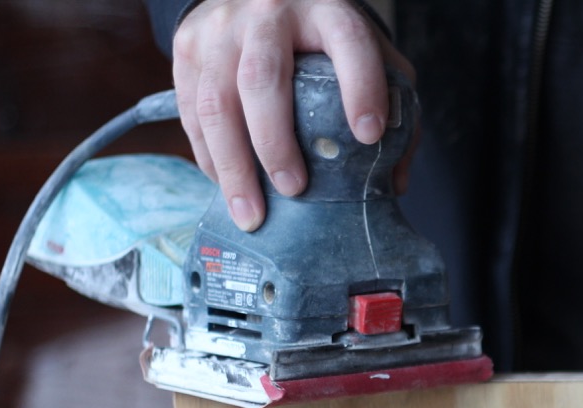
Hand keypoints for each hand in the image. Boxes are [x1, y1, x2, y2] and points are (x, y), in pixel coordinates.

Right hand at [172, 0, 414, 230]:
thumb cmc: (324, 40)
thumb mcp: (370, 56)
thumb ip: (394, 108)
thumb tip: (391, 181)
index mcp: (327, 11)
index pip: (348, 43)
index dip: (361, 88)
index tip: (369, 136)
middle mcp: (269, 14)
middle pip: (262, 79)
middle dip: (275, 142)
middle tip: (294, 190)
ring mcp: (221, 28)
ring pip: (216, 100)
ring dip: (232, 165)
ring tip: (250, 213)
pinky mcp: (188, 47)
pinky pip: (191, 110)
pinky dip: (208, 156)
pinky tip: (227, 185)